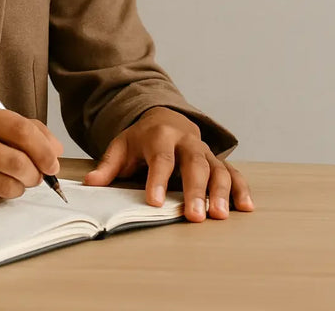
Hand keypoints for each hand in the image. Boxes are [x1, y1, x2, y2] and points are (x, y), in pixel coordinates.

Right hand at [0, 101, 63, 206]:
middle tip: (38, 177)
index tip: (54, 161)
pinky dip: (0, 197)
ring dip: (20, 188)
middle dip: (36, 174)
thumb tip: (55, 149)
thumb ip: (16, 128)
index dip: (44, 148)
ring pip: (5, 184)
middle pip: (16, 160)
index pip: (20, 129)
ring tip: (17, 183)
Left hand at [82, 107, 254, 221]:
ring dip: (220, 192)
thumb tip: (89, 183)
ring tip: (219, 215)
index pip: (160, 158)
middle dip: (195, 190)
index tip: (155, 202)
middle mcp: (187, 142)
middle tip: (194, 216)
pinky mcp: (219, 161)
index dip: (158, 180)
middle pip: (194, 164)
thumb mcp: (121, 146)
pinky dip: (241, 189)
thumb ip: (108, 165)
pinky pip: (233, 173)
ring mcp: (205, 152)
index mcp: (160, 136)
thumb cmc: (142, 138)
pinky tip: (245, 208)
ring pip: (217, 169)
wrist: (166, 117)